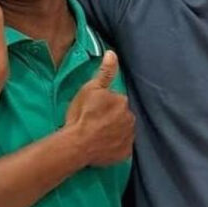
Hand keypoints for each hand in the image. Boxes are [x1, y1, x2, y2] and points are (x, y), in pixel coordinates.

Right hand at [64, 51, 134, 165]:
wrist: (77, 144)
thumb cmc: (81, 115)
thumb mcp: (90, 89)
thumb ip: (104, 72)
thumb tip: (112, 53)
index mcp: (122, 101)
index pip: (117, 100)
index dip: (105, 105)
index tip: (94, 110)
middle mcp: (130, 118)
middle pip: (122, 115)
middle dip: (112, 118)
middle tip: (95, 123)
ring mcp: (129, 137)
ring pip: (123, 130)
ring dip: (115, 131)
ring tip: (98, 134)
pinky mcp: (126, 153)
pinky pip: (123, 147)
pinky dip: (116, 146)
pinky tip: (104, 145)